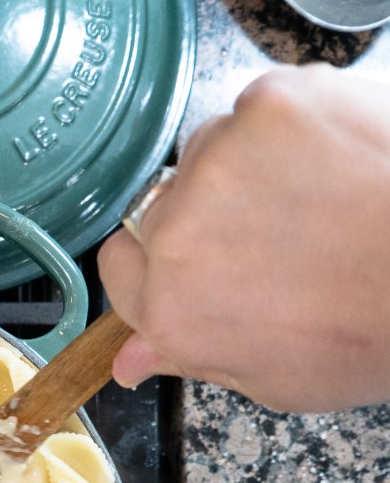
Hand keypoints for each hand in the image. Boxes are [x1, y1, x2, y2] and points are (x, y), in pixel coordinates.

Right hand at [100, 64, 389, 412]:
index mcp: (174, 307)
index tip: (198, 268)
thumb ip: (198, 358)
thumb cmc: (378, 328)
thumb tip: (134, 358)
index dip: (161, 270)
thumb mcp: (280, 379)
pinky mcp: (271, 103)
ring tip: (314, 199)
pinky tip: (336, 164)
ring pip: (204, 154)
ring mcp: (221, 158)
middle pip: (157, 211)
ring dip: (242, 172)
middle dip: (201, 224)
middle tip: (270, 240)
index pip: (120, 270)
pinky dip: (290, 131)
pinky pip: (255, 110)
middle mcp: (178, 230)